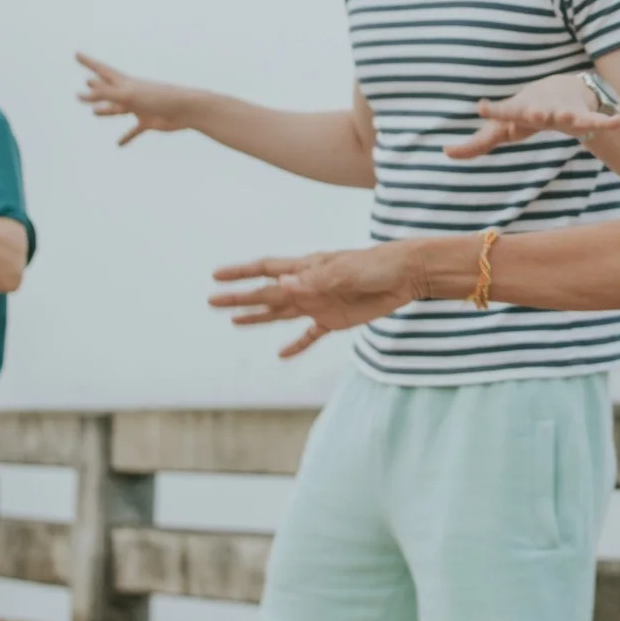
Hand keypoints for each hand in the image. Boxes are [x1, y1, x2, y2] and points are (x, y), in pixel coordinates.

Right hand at [77, 53, 199, 146]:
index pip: (101, 70)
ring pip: (117, 109)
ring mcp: (139, 107)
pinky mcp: (148, 121)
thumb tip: (87, 83)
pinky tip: (119, 144)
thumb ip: (107, 92)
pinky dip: (126, 136)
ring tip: (94, 112)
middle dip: (94, 90)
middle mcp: (130, 93)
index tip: (76, 54)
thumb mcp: (129, 95)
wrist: (186, 110)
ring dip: (106, 110)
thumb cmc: (159, 98)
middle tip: (81, 90)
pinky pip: (134, 130)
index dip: (88, 62)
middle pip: (107, 91)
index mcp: (125, 83)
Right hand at [209, 244, 422, 358]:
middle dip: (240, 298)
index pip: (267, 270)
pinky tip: (282, 355)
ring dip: (258, 318)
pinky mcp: (335, 320)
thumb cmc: (376, 266)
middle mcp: (308, 286)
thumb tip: (281, 286)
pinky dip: (297, 345)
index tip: (217, 277)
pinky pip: (310, 335)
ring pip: (281, 313)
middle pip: (266, 294)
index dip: (241, 274)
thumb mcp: (345, 271)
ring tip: (234, 322)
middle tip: (212, 301)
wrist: (407, 275)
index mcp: (307, 268)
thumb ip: (314, 280)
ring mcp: (320, 303)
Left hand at [445, 72, 619, 159]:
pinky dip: (607, 121)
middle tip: (533, 113)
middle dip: (536, 113)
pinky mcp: (583, 116)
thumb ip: (477, 142)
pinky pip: (596, 120)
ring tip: (572, 118)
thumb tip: (446, 152)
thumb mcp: (503, 127)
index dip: (493, 110)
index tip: (481, 106)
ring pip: (567, 114)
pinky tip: (619, 121)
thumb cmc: (527, 111)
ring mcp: (563, 111)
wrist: (563, 88)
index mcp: (520, 111)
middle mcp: (541, 108)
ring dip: (569, 115)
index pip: (504, 112)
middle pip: (537, 112)